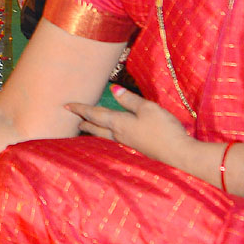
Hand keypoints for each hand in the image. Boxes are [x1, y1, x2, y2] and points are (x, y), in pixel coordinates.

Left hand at [66, 84, 196, 168]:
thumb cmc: (163, 129)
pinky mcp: (136, 147)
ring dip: (93, 129)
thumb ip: (129, 100)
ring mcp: (127, 142)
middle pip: (96, 126)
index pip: (95, 114)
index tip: (66, 106)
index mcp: (119, 123)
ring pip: (104, 134)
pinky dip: (105, 134)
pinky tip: (110, 135)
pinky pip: (114, 139)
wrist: (177, 154)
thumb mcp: (147, 109)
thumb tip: (113, 89)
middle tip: (72, 118)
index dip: (80, 109)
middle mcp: (118, 134)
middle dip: (84, 121)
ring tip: (85, 127)